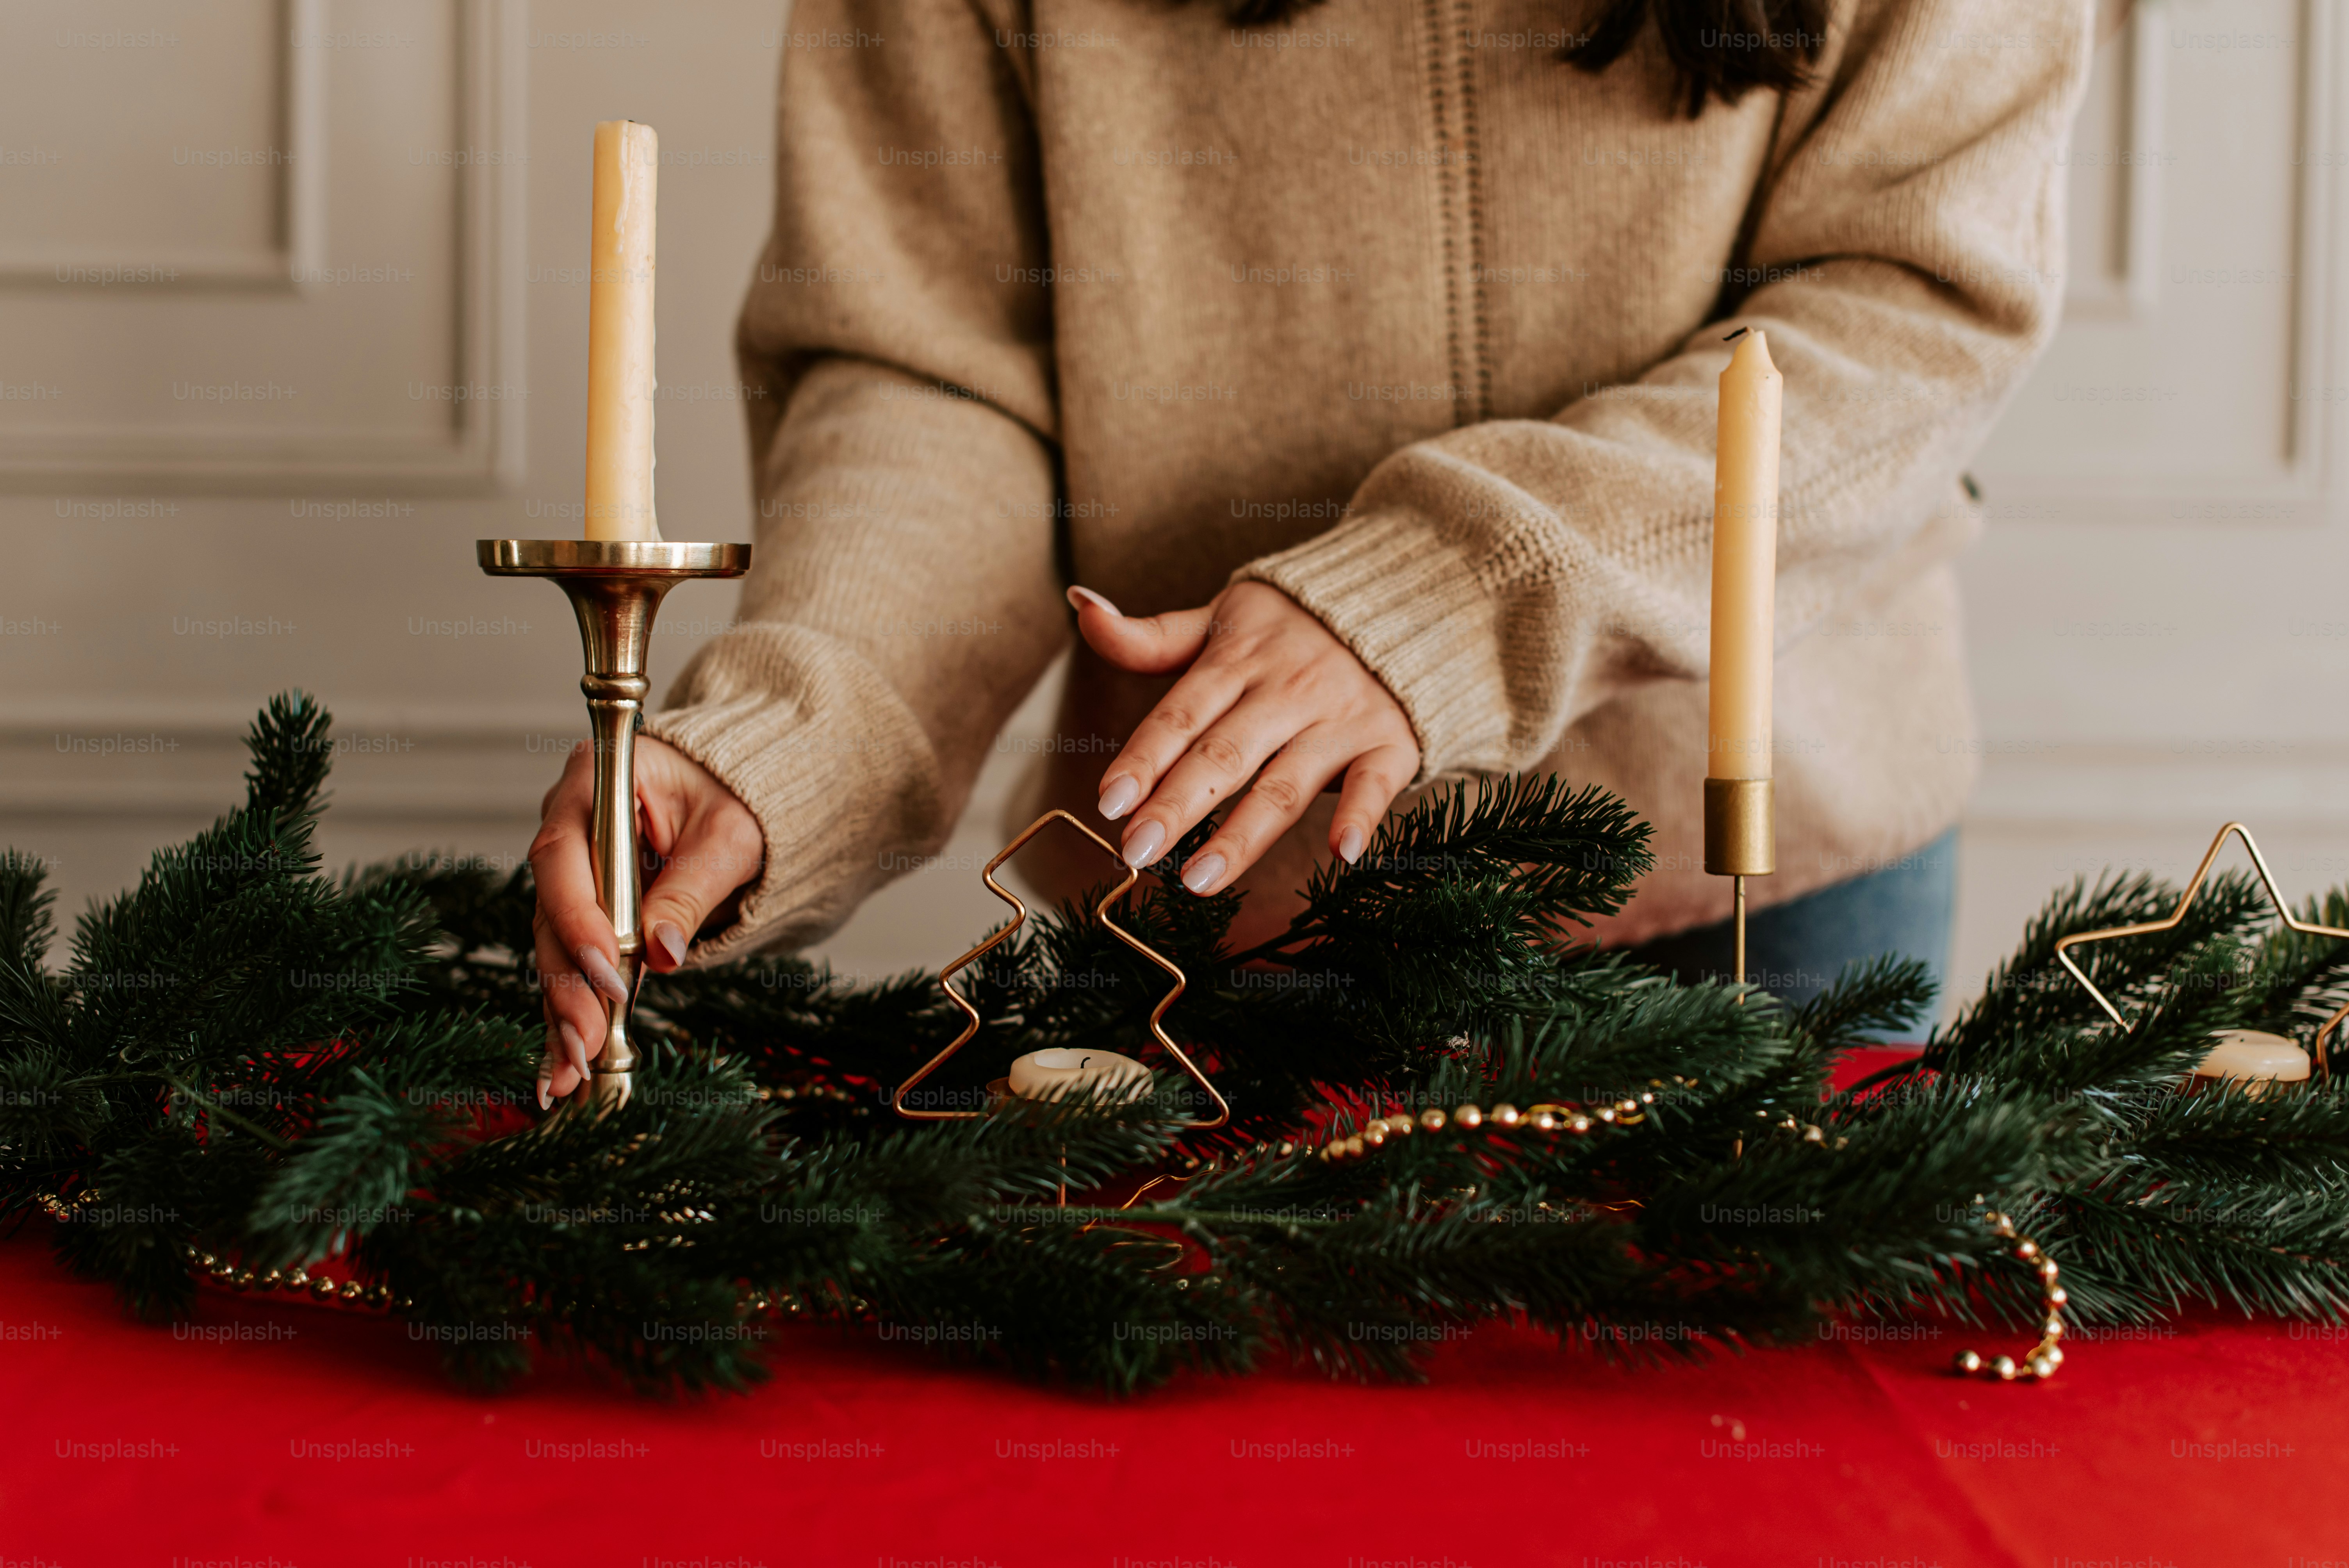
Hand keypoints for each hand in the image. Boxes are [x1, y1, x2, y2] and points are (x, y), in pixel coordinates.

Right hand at [528, 735, 762, 1105]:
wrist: (735, 796)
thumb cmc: (734, 798)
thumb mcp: (729, 835)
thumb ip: (693, 887)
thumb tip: (662, 952)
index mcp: (595, 782)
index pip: (565, 855)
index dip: (579, 918)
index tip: (608, 971)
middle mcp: (567, 825)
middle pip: (550, 909)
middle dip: (567, 982)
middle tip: (585, 1043)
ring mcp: (569, 870)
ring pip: (554, 945)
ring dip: (564, 1008)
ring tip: (574, 1067)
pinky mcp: (582, 909)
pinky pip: (570, 960)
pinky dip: (572, 1009)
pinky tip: (567, 1062)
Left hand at [1071, 580, 1419, 893]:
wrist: (1402, 603)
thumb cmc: (1293, 626)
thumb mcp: (1221, 618)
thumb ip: (1151, 635)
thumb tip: (1080, 603)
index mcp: (1238, 660)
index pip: (1181, 714)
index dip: (1144, 758)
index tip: (1108, 802)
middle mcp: (1286, 690)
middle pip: (1224, 754)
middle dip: (1177, 804)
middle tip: (1136, 851)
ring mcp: (1339, 718)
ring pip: (1285, 783)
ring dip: (1243, 833)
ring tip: (1199, 879)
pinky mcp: (1389, 741)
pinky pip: (1376, 781)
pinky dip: (1363, 814)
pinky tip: (1342, 852)